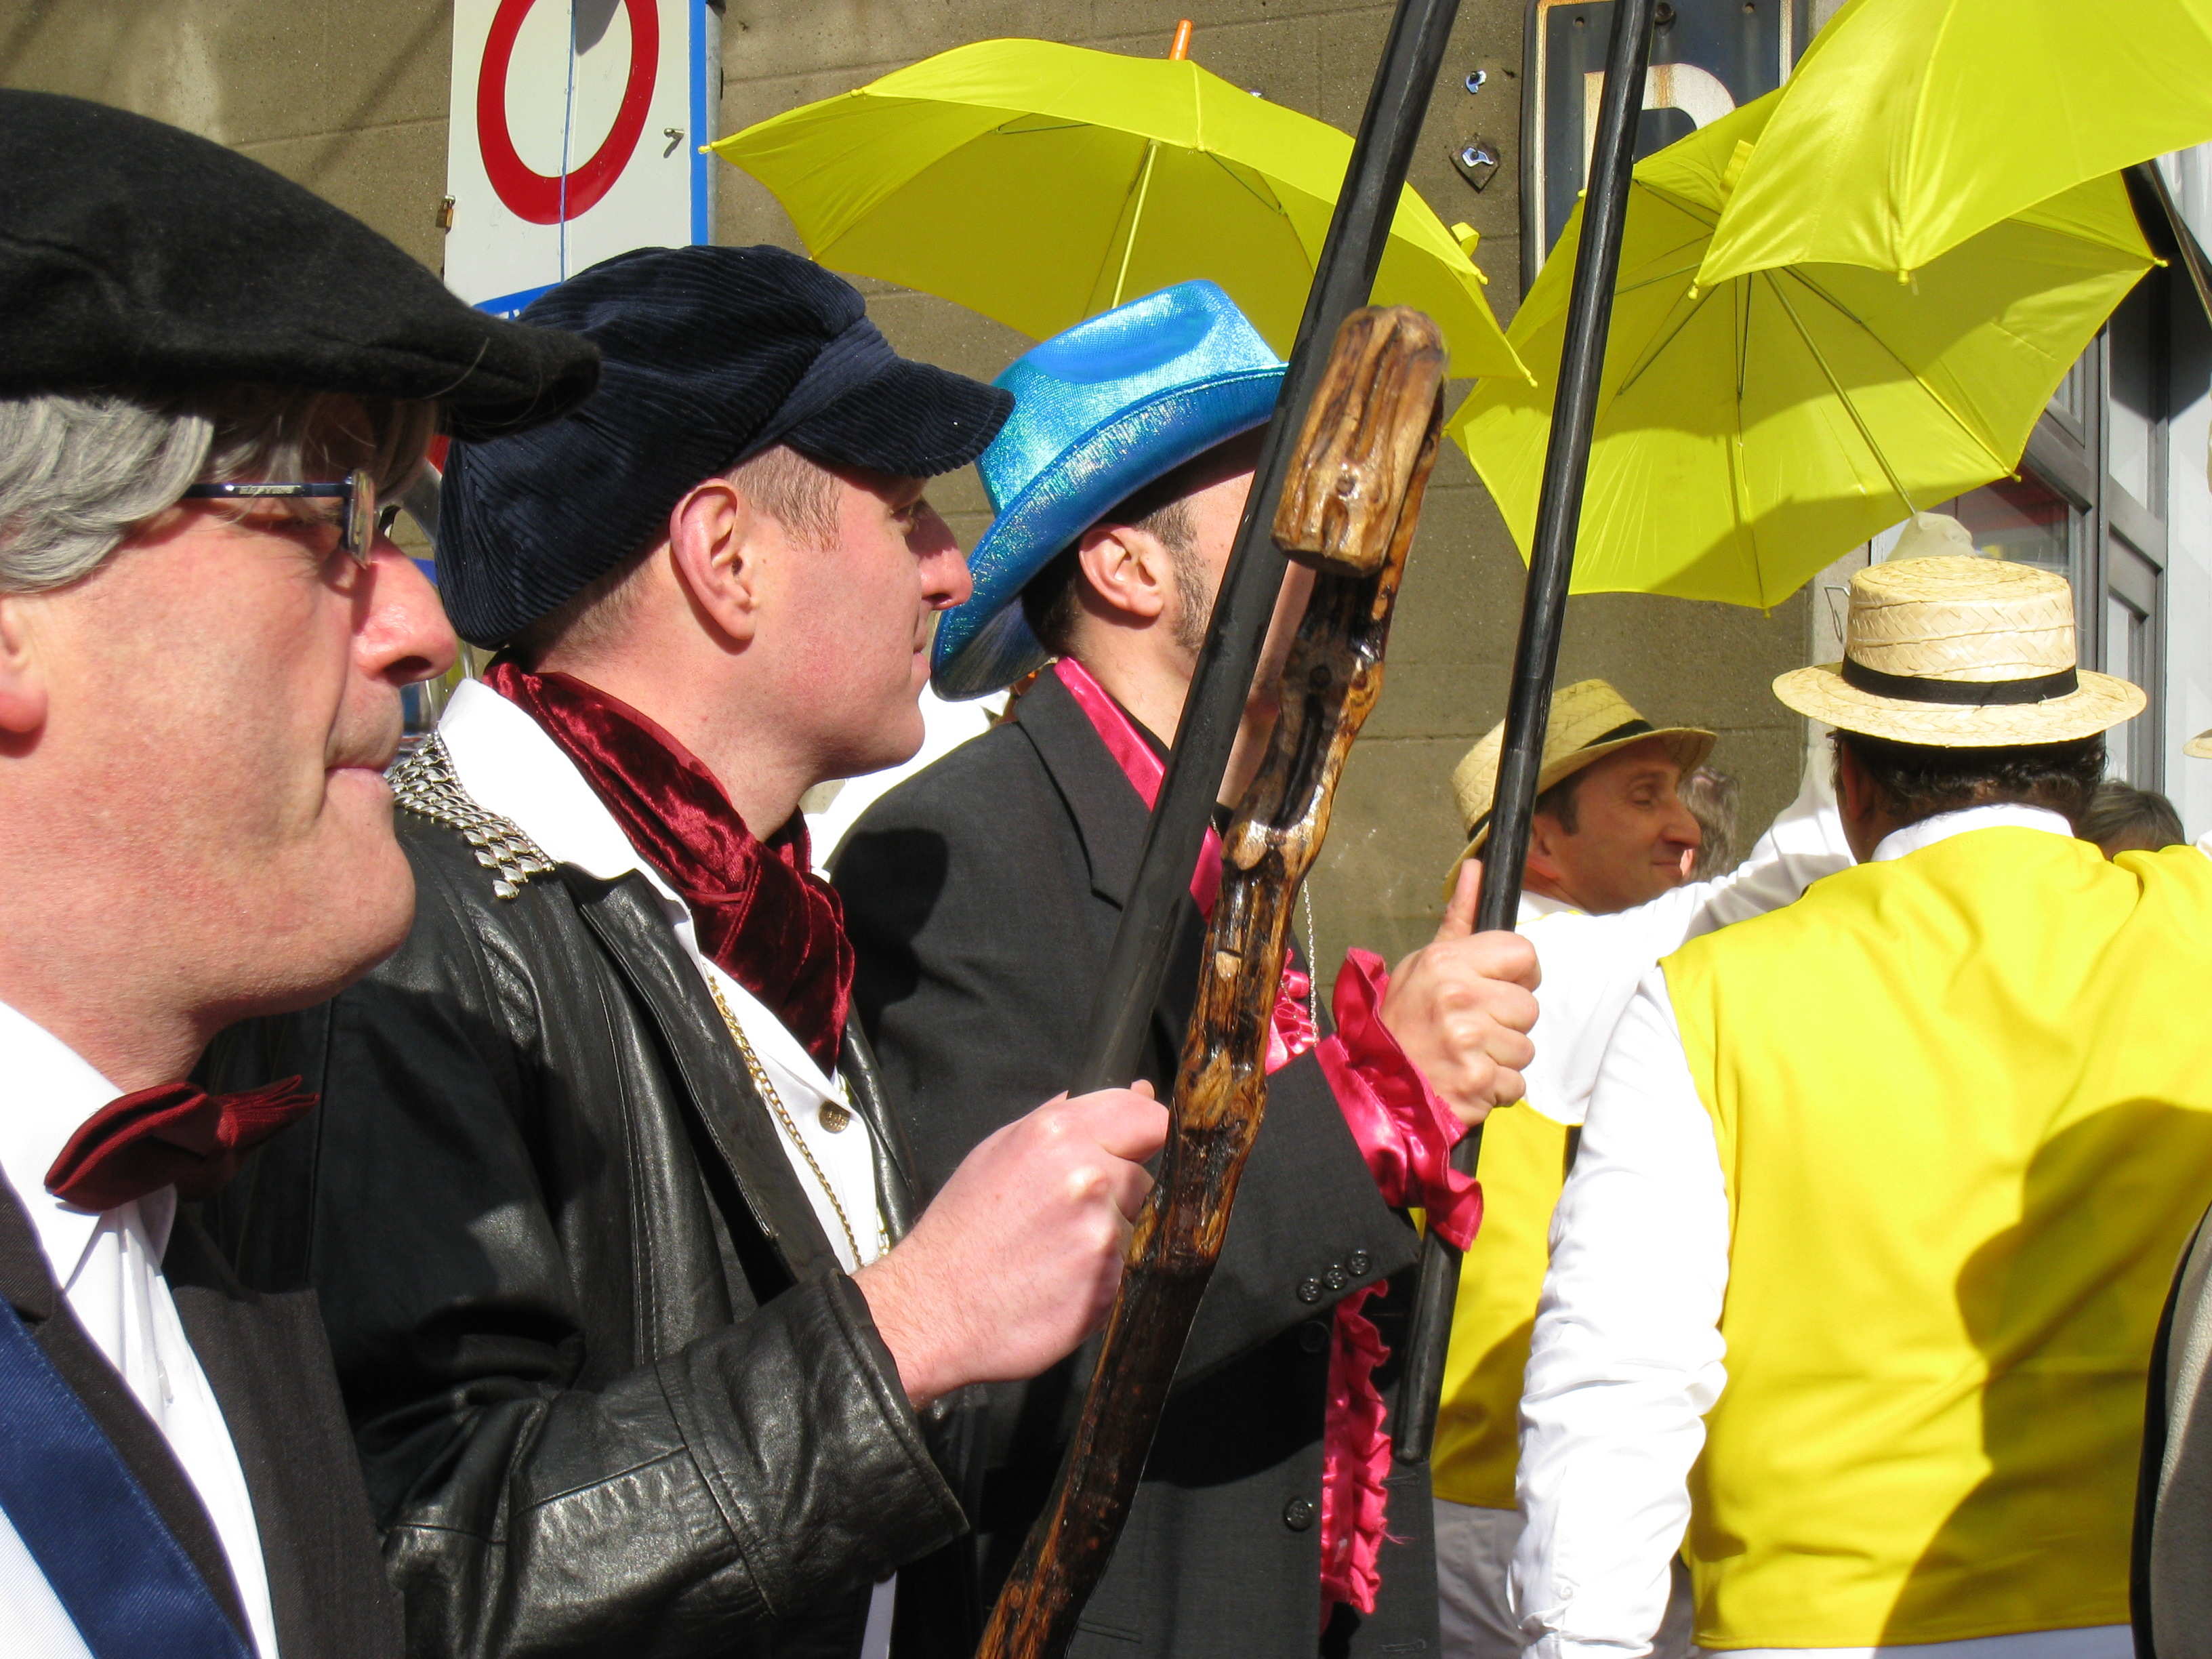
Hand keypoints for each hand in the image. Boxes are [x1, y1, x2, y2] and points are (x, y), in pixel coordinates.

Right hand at [854, 1084, 1168, 1406]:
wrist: (932, 1309)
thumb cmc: (962, 1231)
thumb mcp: (999, 1149)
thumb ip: (1069, 1118)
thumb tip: (1137, 1090)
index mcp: (1056, 1133)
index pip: (1146, 1115)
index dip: (1149, 1133)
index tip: (1140, 1150)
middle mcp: (1085, 1175)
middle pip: (1145, 1174)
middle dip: (1120, 1194)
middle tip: (1067, 1219)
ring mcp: (1100, 1230)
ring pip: (1142, 1224)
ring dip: (1115, 1237)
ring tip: (1059, 1253)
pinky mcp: (1109, 1282)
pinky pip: (1131, 1268)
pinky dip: (1107, 1275)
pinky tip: (1065, 1281)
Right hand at [1377, 858, 1540, 1127]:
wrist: (1372, 1083)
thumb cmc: (1402, 1020)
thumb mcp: (1421, 964)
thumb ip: (1458, 921)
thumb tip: (1476, 869)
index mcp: (1448, 963)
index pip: (1523, 954)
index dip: (1518, 975)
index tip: (1498, 988)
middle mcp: (1461, 998)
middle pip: (1529, 1006)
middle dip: (1506, 1022)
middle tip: (1471, 1030)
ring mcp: (1470, 1042)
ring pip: (1526, 1048)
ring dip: (1502, 1058)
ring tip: (1466, 1056)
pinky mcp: (1477, 1082)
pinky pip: (1516, 1084)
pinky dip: (1496, 1088)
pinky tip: (1467, 1079)